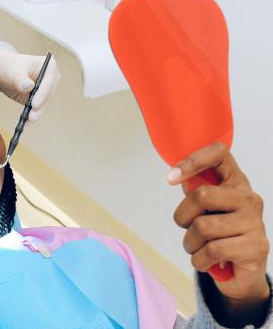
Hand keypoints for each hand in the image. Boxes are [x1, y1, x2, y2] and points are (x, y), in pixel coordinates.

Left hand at [0, 41, 60, 119]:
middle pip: (48, 95)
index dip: (42, 94)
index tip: (34, 104)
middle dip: (40, 106)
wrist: (0, 72)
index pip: (48, 82)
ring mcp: (45, 89)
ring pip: (43, 104)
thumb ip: (21, 80)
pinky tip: (25, 122)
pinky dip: (31, 115)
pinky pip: (36, 109)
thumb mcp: (13, 72)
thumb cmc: (8, 67)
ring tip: (29, 120)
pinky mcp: (38, 99)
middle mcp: (50, 78)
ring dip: (36, 113)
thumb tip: (29, 87)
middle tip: (32, 116)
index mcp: (48, 66)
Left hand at [168, 143, 269, 306]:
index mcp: (235, 183)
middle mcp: (249, 199)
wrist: (241, 274)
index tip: (170, 178)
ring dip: (190, 243)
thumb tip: (177, 177)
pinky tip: (208, 261)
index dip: (192, 161)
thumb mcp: (205, 210)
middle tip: (189, 230)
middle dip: (182, 217)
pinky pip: (211, 250)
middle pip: (200, 195)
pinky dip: (199, 260)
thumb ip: (195, 192)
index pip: (219, 153)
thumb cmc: (219, 237)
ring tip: (200, 248)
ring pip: (202, 227)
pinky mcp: (256, 247)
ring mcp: (255, 222)